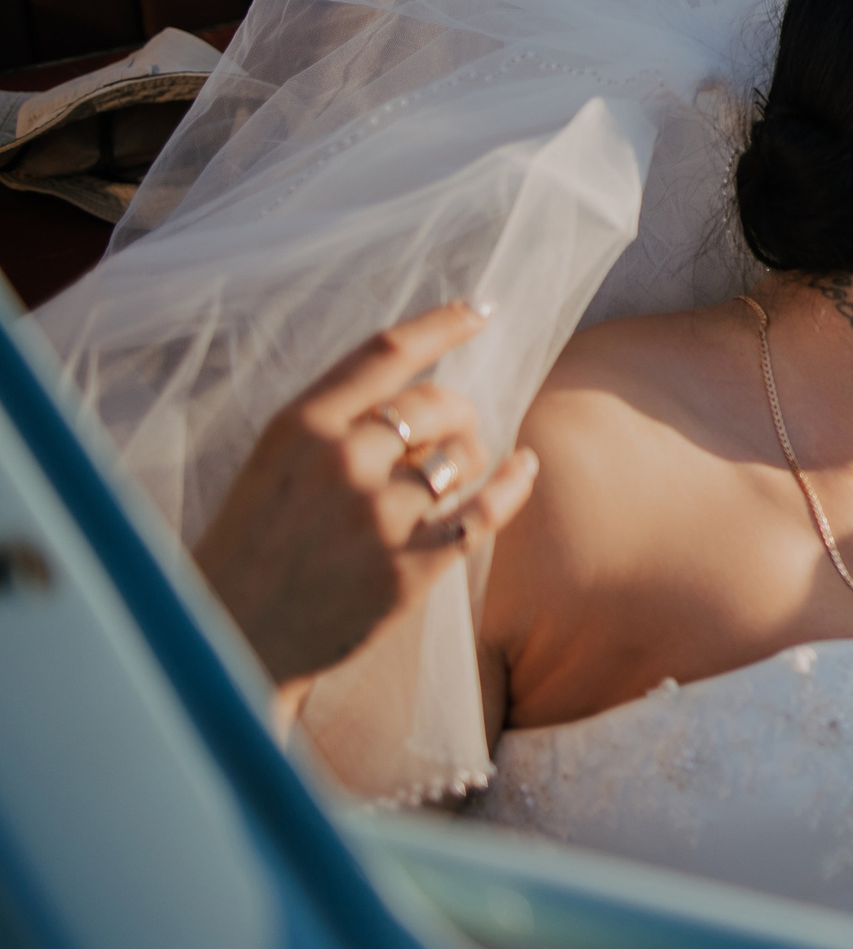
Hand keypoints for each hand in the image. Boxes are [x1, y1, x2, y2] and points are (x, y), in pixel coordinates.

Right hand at [191, 301, 537, 710]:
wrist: (231, 638)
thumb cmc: (255, 540)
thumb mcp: (275, 461)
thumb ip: (338, 421)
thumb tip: (426, 389)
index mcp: (300, 427)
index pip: (387, 353)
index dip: (442, 324)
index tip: (480, 311)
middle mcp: (341, 463)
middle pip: (438, 403)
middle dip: (457, 410)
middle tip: (456, 426)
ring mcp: (377, 519)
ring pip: (463, 458)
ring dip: (471, 457)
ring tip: (453, 473)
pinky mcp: (408, 571)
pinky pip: (485, 512)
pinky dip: (513, 484)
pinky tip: (525, 467)